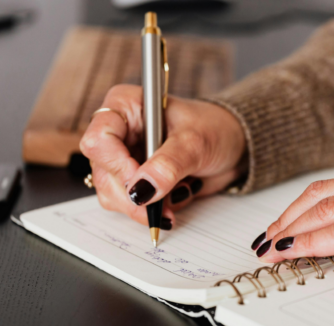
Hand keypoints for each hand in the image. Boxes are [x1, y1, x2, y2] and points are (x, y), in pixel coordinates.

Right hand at [80, 85, 245, 229]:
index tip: (142, 184)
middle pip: (103, 173)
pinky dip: (152, 210)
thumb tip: (142, 190)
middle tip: (160, 205)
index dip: (117, 165)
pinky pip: (130, 205)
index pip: (99, 138)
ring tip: (175, 198)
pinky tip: (175, 199)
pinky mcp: (136, 181)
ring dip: (143, 207)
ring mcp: (125, 159)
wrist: (234, 146)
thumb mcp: (195, 142)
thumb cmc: (216, 129)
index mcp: (126, 106)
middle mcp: (120, 132)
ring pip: (112, 194)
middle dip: (132, 196)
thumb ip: (168, 165)